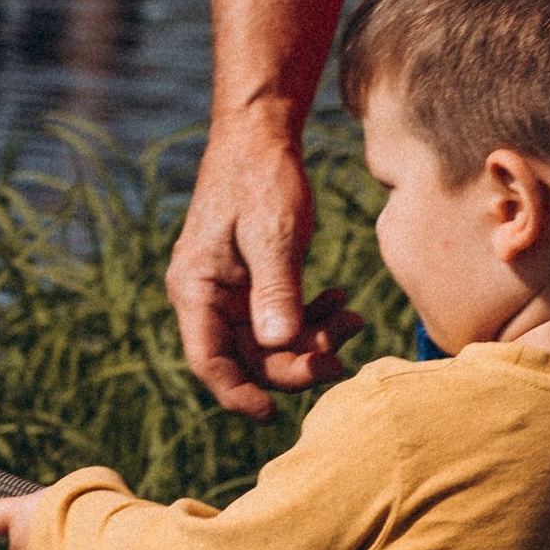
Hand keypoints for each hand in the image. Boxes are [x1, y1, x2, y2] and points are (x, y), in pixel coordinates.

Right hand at [166, 114, 367, 420]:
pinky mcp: (256, 283)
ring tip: (353, 318)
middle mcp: (208, 297)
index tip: (270, 415)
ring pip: (270, 343)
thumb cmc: (261, 176)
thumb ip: (275, 288)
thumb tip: (277, 344)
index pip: (208, 361)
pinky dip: (313, 319)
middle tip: (342, 355)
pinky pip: (283, 320)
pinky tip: (341, 301)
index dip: (237, 394)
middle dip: (295, 364)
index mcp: (196, 288)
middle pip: (247, 359)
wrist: (262, 134)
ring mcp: (232, 292)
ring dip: (312, 341)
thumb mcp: (273, 232)